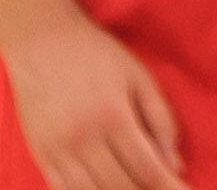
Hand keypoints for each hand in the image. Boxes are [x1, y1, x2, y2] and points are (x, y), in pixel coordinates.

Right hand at [2, 15, 186, 189]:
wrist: (41, 41)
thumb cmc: (95, 55)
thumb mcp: (138, 76)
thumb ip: (161, 119)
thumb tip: (175, 164)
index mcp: (113, 116)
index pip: (147, 168)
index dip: (168, 188)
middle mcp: (83, 139)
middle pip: (121, 187)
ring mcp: (58, 150)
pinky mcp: (40, 155)